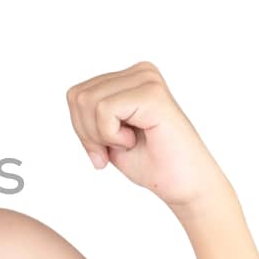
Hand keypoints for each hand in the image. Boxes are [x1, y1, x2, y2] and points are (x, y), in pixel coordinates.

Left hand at [65, 61, 229, 210]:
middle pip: (77, 96)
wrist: (184, 186)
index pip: (76, 94)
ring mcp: (148, 79)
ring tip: (129, 142)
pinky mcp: (152, 94)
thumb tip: (74, 95)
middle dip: (87, 133)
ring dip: (101, 135)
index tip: (105, 148)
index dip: (81, 128)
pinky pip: (104, 110)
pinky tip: (135, 140)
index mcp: (130, 78)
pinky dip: (111, 135)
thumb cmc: (151, 162)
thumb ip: (89, 113)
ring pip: (86, 102)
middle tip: (115, 148)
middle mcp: (141, 71)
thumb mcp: (106, 135)